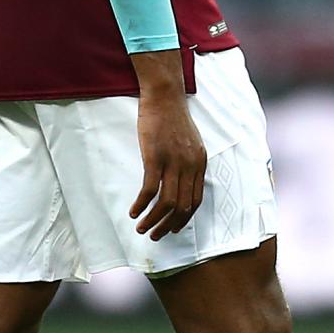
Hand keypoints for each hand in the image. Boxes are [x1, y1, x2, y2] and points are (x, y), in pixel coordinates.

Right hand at [131, 83, 207, 240]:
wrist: (165, 97)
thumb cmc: (173, 118)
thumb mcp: (191, 142)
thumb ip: (190, 161)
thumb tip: (182, 180)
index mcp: (200, 163)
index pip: (196, 200)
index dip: (184, 218)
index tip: (173, 228)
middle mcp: (190, 166)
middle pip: (183, 206)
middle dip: (169, 225)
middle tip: (155, 235)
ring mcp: (173, 162)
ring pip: (167, 202)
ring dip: (154, 220)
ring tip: (141, 228)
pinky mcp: (155, 157)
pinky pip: (150, 189)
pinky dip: (142, 205)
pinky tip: (133, 211)